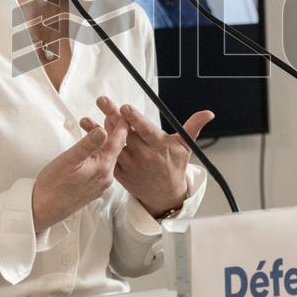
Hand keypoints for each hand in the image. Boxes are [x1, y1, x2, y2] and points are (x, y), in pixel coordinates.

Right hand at [31, 115, 128, 232]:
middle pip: (115, 150)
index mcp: (103, 168)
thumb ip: (88, 144)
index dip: (121, 126)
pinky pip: (102, 168)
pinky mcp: (94, 189)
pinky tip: (94, 151)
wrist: (42, 210)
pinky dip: (100, 156)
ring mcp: (101, 185)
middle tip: (113, 117)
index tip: (124, 113)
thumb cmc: (53, 184)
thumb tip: (103, 130)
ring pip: (108, 159)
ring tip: (103, 130)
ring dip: (106, 144)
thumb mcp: (69, 159)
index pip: (118, 142)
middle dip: (114, 132)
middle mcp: (106, 178)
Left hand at [90, 96, 213, 216]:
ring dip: (99, 131)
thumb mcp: (186, 147)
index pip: (146, 131)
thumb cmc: (174, 166)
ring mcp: (130, 165)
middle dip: (113, 116)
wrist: (164, 195)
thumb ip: (193, 127)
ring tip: (87, 118)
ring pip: (114, 145)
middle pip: (126, 133)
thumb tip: (208, 113)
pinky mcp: (120, 173)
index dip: (135, 119)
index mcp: (159, 147)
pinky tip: (87, 133)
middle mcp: (144, 156)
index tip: (126, 108)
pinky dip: (97, 146)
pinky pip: (106, 158)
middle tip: (103, 101)